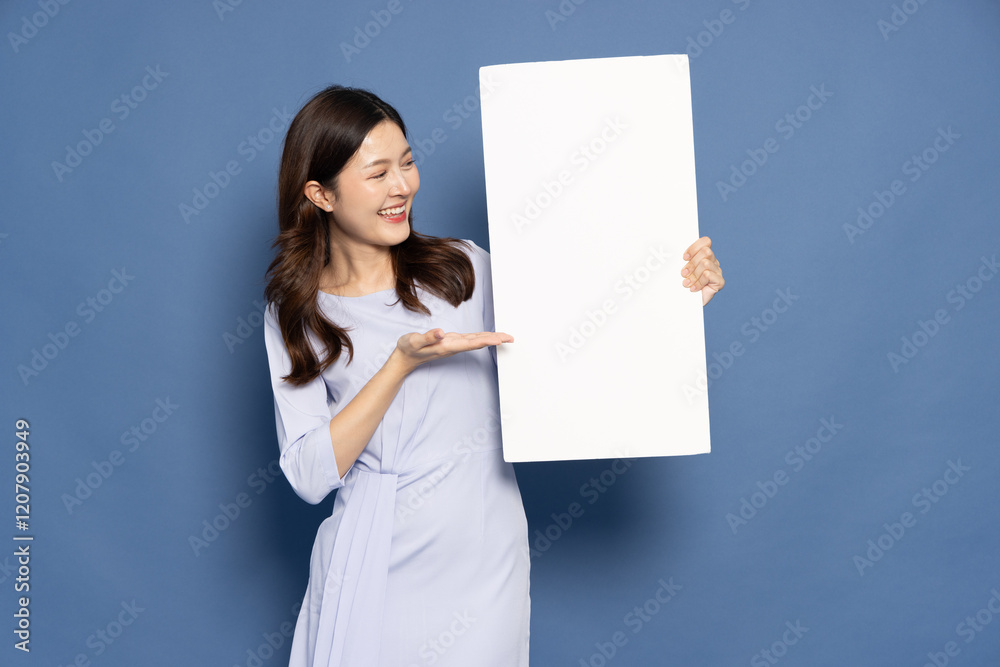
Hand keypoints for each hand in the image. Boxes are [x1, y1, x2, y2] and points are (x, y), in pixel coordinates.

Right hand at [393, 328, 513, 373]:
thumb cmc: (408, 349)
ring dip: (491, 338)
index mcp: (446, 346)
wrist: (404, 359)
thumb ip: (427, 337)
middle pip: (477, 343)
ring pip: (475, 341)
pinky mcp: (451, 342)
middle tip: (511, 338)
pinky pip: (470, 339)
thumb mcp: (413, 341)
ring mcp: (453, 345)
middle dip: (494, 340)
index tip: (499, 340)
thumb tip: (440, 333)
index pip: (470, 343)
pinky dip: (481, 337)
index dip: (485, 340)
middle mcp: (453, 346)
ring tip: (505, 337)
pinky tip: (488, 336)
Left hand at [681, 236, 724, 305]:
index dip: (694, 248)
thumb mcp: (679, 269)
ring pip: (705, 264)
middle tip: (684, 274)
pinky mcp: (720, 282)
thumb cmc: (680, 285)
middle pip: (706, 252)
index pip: (706, 241)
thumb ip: (681, 259)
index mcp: (704, 255)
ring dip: (693, 275)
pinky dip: (699, 282)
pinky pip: (708, 275)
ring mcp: (717, 271)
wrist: (684, 304)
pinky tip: (693, 289)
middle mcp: (713, 262)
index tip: (684, 258)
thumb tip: (672, 250)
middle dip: (692, 263)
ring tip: (687, 283)